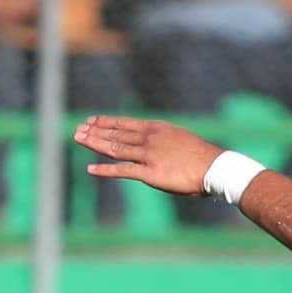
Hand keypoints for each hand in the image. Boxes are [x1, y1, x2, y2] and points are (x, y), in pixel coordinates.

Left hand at [77, 114, 227, 193]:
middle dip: (95, 131)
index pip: (125, 123)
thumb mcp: (179, 139)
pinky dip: (104, 169)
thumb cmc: (201, 156)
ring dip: (94, 143)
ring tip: (78, 140)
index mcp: (156, 128)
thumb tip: (155, 144)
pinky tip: (90, 168)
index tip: (92, 120)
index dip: (106, 121)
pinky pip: (122, 170)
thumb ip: (163, 140)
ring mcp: (147, 155)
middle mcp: (149, 138)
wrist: (213, 166)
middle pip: (115, 133)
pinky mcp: (149, 172)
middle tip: (78, 129)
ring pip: (115, 148)